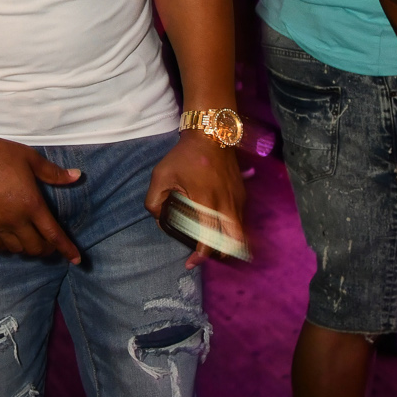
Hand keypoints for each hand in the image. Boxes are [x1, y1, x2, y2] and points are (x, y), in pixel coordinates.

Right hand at [0, 131, 82, 259]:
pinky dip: (6, 247)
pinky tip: (8, 240)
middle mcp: (15, 220)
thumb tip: (77, 176)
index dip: (67, 249)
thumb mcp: (31, 159)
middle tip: (49, 243)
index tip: (76, 260)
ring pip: (16, 249)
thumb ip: (54, 173)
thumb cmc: (0, 154)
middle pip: (35, 247)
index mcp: (31, 204)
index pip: (53, 235)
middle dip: (47, 249)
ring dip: (27, 248)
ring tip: (30, 239)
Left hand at [144, 130, 246, 263]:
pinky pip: (241, 219)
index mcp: (206, 201)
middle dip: (223, 255)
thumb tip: (159, 219)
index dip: (201, 255)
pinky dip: (232, 229)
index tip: (191, 262)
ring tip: (212, 244)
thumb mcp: (160, 175)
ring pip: (241, 232)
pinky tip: (219, 226)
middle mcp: (227, 204)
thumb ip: (154, 201)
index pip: (209, 238)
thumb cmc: (185, 155)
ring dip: (228, 243)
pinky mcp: (243, 194)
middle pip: (235, 242)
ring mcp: (238, 199)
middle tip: (207, 256)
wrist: (212, 134)